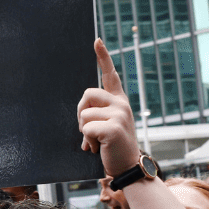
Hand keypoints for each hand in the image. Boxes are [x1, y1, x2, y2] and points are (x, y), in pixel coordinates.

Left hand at [78, 39, 140, 177]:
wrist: (127, 167)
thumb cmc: (113, 147)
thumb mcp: (107, 125)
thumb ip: (98, 113)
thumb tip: (82, 111)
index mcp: (119, 101)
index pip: (110, 74)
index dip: (103, 57)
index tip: (96, 41)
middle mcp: (121, 104)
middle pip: (87, 95)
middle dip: (80, 113)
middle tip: (88, 131)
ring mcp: (119, 114)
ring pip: (84, 115)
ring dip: (83, 131)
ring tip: (96, 142)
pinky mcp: (113, 128)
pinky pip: (86, 129)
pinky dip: (87, 141)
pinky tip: (97, 148)